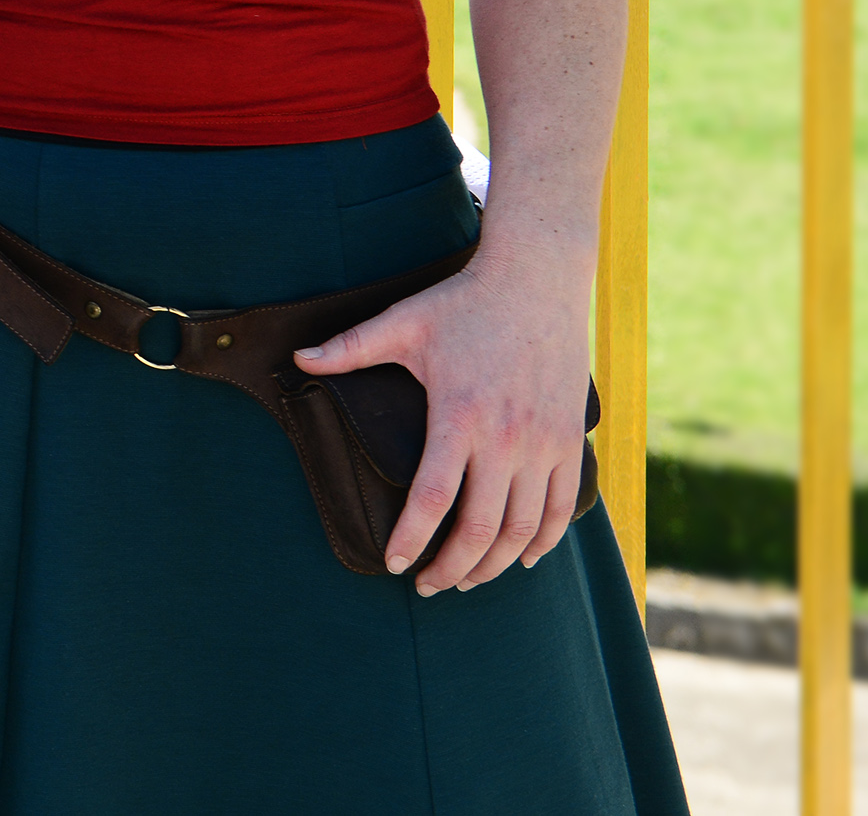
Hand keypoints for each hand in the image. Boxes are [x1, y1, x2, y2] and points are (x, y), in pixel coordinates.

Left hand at [294, 230, 595, 594]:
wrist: (537, 280)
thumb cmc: (464, 302)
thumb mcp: (402, 321)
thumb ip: (349, 347)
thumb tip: (297, 358)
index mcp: (459, 416)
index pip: (433, 498)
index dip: (413, 539)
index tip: (395, 565)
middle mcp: (507, 439)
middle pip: (481, 528)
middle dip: (451, 568)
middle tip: (428, 587)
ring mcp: (544, 444)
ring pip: (523, 528)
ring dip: (494, 565)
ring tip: (467, 579)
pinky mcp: (569, 441)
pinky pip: (562, 507)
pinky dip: (543, 541)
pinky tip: (521, 557)